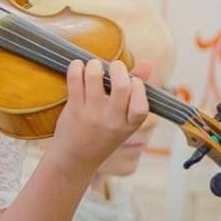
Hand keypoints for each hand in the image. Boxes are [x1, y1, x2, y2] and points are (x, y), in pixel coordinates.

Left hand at [46, 58, 150, 180]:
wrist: (76, 158)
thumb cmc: (104, 133)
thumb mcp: (125, 119)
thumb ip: (137, 90)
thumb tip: (147, 62)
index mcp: (129, 125)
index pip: (141, 106)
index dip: (139, 87)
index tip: (132, 80)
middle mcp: (112, 122)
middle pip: (121, 87)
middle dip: (118, 68)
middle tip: (114, 66)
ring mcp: (91, 116)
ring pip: (94, 79)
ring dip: (94, 65)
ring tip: (94, 65)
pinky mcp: (73, 110)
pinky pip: (74, 81)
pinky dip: (76, 68)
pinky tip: (78, 66)